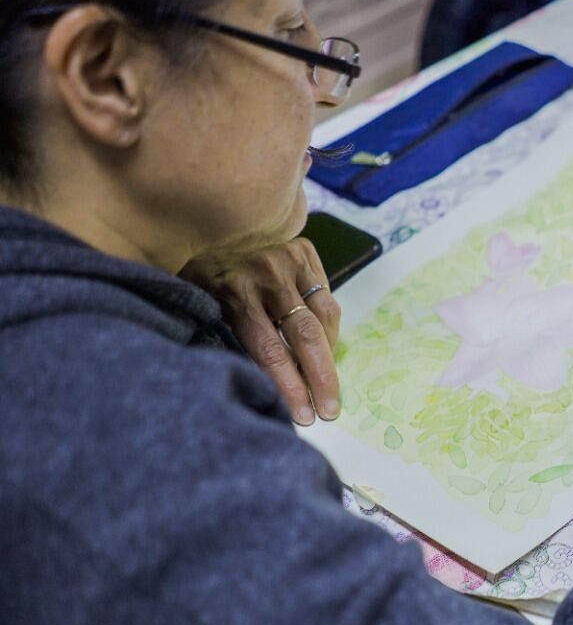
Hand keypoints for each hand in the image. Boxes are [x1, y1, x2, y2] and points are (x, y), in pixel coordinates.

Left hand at [181, 238, 340, 424]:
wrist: (204, 208)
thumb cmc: (192, 263)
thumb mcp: (193, 297)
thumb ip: (218, 332)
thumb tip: (243, 380)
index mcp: (233, 292)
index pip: (269, 350)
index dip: (289, 387)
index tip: (302, 416)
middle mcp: (266, 276)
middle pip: (304, 337)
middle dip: (321, 380)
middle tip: (329, 412)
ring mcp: (289, 261)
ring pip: (323, 317)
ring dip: (329, 354)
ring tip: (328, 384)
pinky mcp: (304, 251)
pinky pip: (325, 296)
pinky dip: (327, 324)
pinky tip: (322, 345)